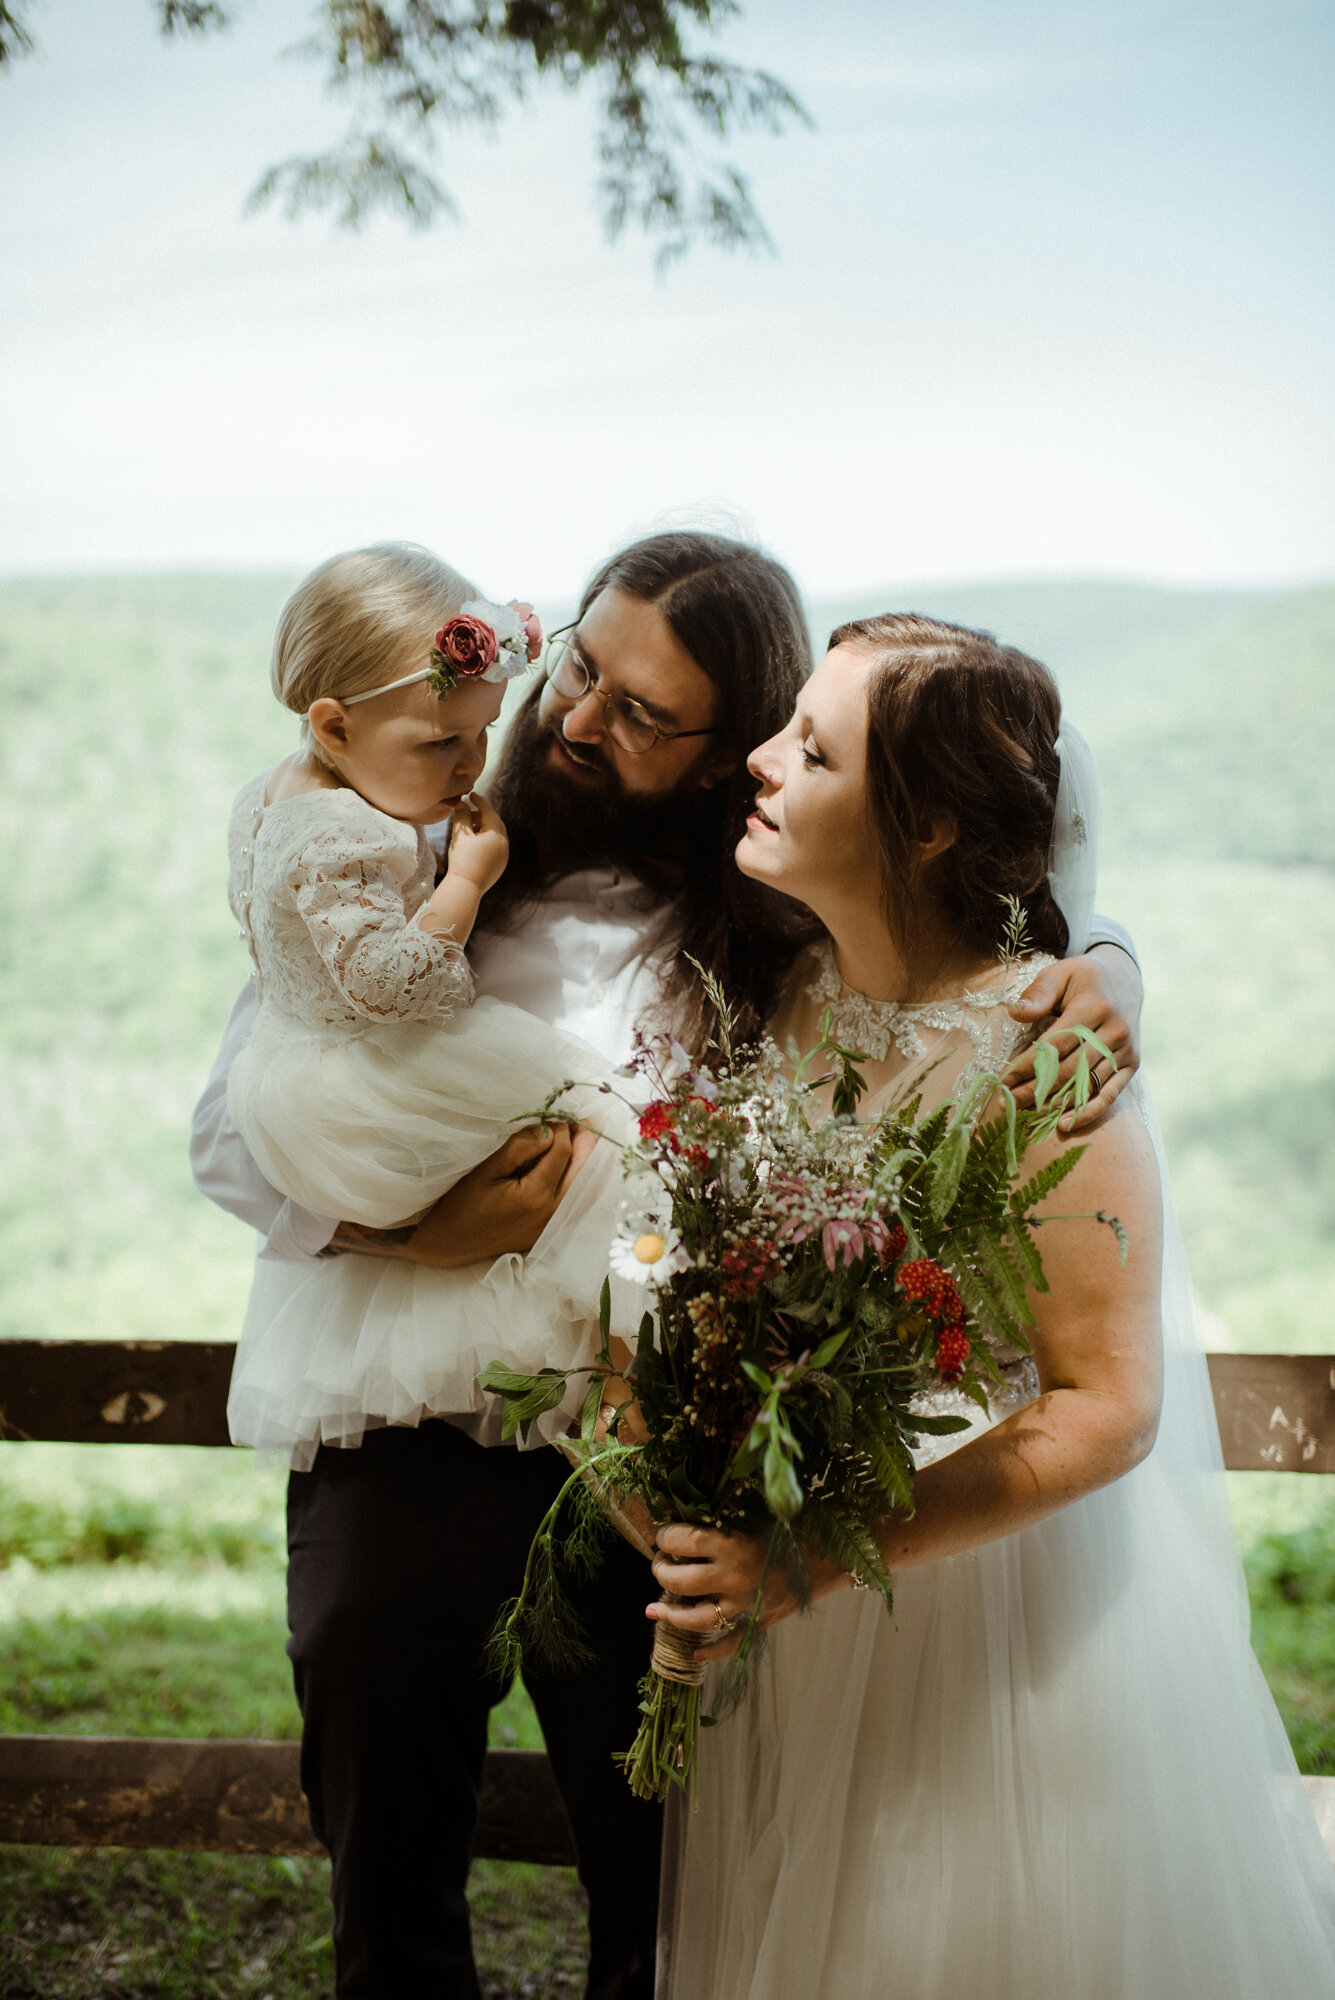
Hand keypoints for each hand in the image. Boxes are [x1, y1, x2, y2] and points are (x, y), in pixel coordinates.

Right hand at [333, 1122, 596, 1269]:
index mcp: (536, 1196)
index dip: (562, 1126)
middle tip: (579, 1116)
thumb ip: (520, 1147)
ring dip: (587, 1159)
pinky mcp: (548, 1231)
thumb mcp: (484, 1168)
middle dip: (586, 1139)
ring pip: (587, 1187)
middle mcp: (552, 1214)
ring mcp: (552, 1226)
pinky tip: (574, 1163)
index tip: (554, 1110)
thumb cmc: (457, 1203)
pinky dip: (581, 1179)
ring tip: (579, 1134)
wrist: (445, 1243)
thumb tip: (550, 1129)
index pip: (563, 1151)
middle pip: (586, 1170)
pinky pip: (577, 1201)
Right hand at [447, 794, 508, 894]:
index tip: (471, 794)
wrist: (466, 888)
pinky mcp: (500, 865)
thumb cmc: (462, 859)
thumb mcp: (461, 835)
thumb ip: (462, 816)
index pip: (489, 811)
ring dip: (483, 827)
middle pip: (495, 822)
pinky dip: (486, 839)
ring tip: (469, 826)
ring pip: (495, 835)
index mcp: (497, 834)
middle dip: (482, 814)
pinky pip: (495, 846)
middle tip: (469, 810)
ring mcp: (504, 856)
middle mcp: (504, 844)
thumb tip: (462, 804)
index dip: (479, 801)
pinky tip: (474, 842)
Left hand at [647, 1523, 846, 1662]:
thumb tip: (690, 1518)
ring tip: (654, 1609)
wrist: (831, 1556)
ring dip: (672, 1614)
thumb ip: (725, 1519)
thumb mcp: (756, 1514)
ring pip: (696, 1618)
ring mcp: (744, 1604)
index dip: (665, 1536)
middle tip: (660, 1563)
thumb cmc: (793, 1528)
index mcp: (731, 1543)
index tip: (663, 1534)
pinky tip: (694, 1654)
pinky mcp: (758, 1622)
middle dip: (661, 1570)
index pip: (682, 1541)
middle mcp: (732, 1577)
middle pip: (680, 1580)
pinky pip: (730, 1644)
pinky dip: (711, 1652)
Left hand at [1006, 944, 1142, 1131]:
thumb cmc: (1084, 977)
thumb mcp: (1060, 972)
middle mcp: (1114, 1031)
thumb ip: (1039, 992)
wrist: (1126, 979)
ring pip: (1086, 1085)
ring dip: (1054, 1103)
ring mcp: (1125, 1050)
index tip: (1003, 1080)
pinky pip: (1110, 1094)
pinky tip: (1064, 1124)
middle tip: (1007, 1102)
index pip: (1055, 1044)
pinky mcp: (1132, 1064)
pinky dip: (1088, 1112)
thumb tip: (1016, 1013)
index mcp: (1094, 1006)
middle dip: (1035, 1089)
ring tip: (1025, 1114)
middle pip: (1069, 1069)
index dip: (1028, 1065)